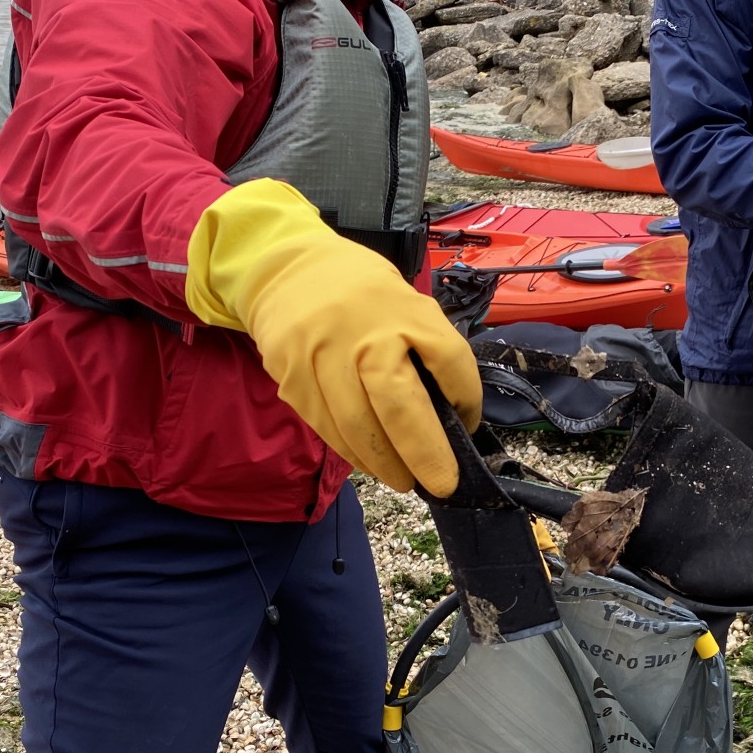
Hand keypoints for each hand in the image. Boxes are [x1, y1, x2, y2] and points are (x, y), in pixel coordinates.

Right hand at [186, 181, 481, 496]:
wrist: (285, 269)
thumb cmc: (361, 294)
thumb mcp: (405, 302)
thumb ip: (430, 347)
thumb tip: (454, 413)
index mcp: (404, 311)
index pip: (450, 360)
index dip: (467, 400)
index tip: (466, 426)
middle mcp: (364, 333)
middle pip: (399, 405)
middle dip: (424, 453)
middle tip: (442, 483)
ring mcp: (321, 356)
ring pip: (356, 426)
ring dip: (385, 463)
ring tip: (404, 480)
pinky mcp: (291, 378)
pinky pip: (326, 427)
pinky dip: (352, 452)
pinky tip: (370, 462)